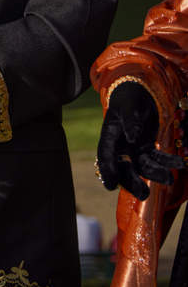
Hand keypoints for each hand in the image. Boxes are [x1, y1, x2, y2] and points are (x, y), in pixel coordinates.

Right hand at [97, 81, 183, 199]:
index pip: (106, 156)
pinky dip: (168, 162)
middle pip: (125, 167)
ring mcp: (134, 149)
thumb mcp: (128, 106)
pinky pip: (157, 158)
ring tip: (169, 179)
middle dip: (133, 181)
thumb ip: (130, 121)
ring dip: (155, 174)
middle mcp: (121, 146)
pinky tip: (180, 164)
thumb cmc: (129, 97)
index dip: (107, 171)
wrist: (139, 92)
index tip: (110, 186)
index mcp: (110, 136)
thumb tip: (132, 138)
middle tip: (143, 194)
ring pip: (143, 166)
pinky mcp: (147, 147)